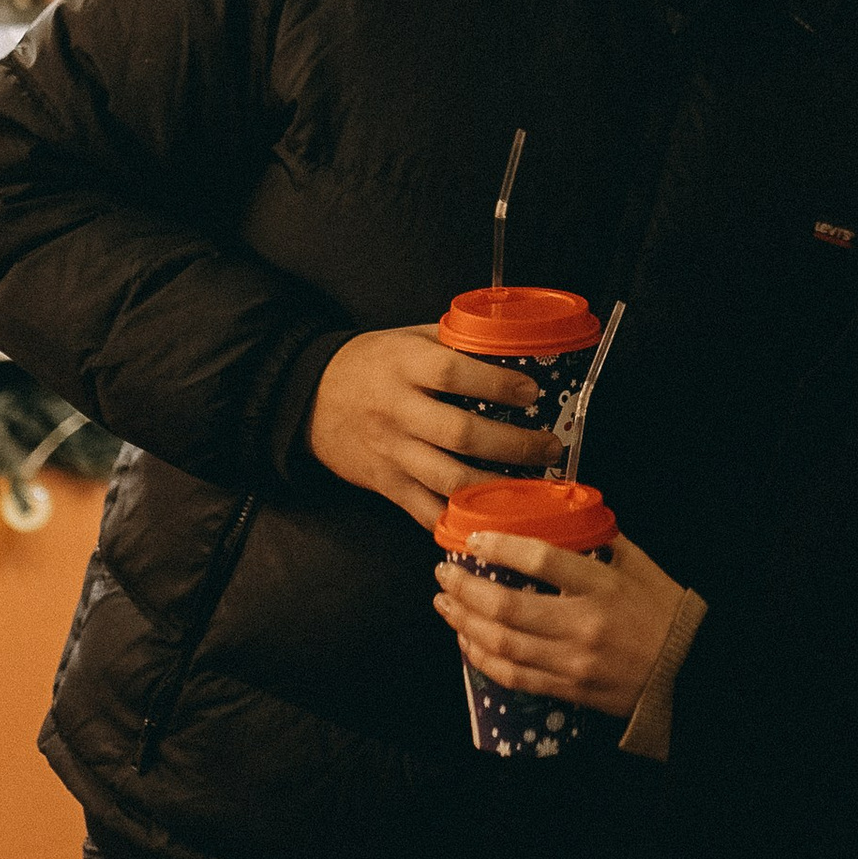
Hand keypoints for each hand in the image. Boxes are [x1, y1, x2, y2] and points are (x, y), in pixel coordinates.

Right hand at [305, 324, 557, 535]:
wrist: (307, 397)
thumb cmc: (368, 363)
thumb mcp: (405, 337)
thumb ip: (451, 340)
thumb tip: (509, 338)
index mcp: (404, 365)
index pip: (452, 374)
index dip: (496, 385)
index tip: (532, 392)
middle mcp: (397, 410)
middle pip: (460, 434)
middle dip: (513, 445)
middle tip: (550, 447)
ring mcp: (391, 451)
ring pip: (448, 478)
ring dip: (496, 488)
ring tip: (532, 487)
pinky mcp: (385, 484)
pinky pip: (424, 511)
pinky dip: (457, 521)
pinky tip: (490, 521)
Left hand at [434, 529, 684, 724]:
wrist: (691, 673)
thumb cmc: (665, 613)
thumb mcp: (639, 565)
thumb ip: (599, 541)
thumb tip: (560, 516)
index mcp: (603, 586)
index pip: (540, 560)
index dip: (500, 546)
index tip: (473, 538)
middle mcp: (584, 625)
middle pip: (507, 608)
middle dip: (466, 588)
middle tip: (444, 572)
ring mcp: (573, 662)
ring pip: (502, 644)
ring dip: (464, 622)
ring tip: (446, 603)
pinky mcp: (568, 690)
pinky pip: (513, 676)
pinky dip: (482, 658)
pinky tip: (467, 640)